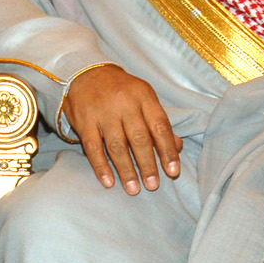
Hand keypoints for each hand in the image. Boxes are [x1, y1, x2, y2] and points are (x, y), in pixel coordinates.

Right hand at [62, 64, 181, 194]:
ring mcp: (102, 112)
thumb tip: (178, 147)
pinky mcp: (84, 121)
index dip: (167, 150)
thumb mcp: (144, 98)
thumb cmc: (121, 91)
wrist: (85, 73)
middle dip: (147, 164)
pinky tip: (108, 181)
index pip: (160, 126)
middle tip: (153, 185)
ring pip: (117, 145)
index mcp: (143, 96)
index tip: (172, 171)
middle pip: (139, 138)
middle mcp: (124, 103)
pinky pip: (93, 147)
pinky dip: (101, 166)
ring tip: (134, 189)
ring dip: (126, 169)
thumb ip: (159, 122)